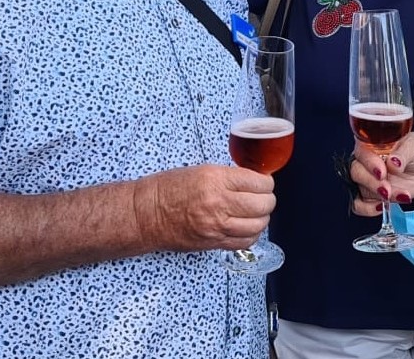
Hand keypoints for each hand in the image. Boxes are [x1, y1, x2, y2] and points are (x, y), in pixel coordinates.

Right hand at [133, 164, 274, 251]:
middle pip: (263, 204)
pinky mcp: (214, 243)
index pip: (258, 182)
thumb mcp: (202, 171)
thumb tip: (254, 181)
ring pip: (259, 225)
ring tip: (256, 211)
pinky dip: (253, 234)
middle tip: (263, 196)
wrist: (146, 214)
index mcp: (216, 180)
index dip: (266, 182)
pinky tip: (248, 226)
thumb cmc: (168, 189)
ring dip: (262, 217)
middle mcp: (219, 204)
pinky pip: (245, 242)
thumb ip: (230, 176)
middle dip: (268, 199)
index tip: (264, 182)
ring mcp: (217, 226)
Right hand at [348, 133, 413, 217]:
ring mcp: (371, 179)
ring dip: (376, 196)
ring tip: (397, 196)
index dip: (369, 163)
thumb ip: (403, 153)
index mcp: (374, 144)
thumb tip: (393, 162)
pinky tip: (382, 207)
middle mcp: (369, 162)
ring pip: (360, 189)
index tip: (382, 172)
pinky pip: (360, 204)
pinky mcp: (375, 195)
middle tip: (388, 189)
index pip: (361, 153)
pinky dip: (368, 208)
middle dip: (371, 183)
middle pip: (356, 172)